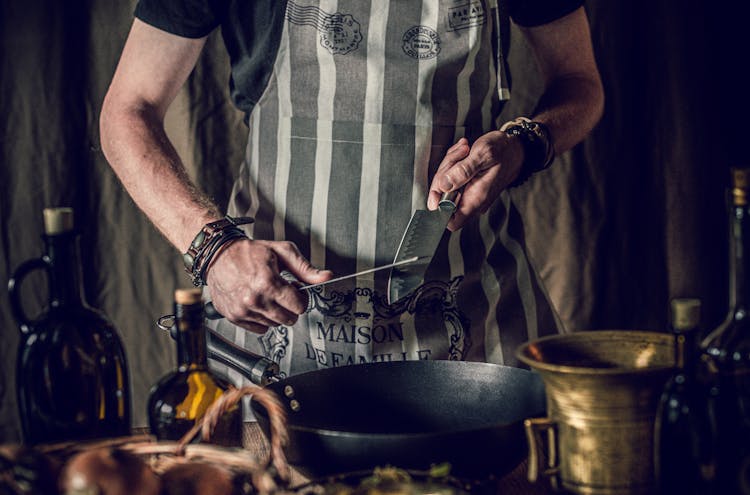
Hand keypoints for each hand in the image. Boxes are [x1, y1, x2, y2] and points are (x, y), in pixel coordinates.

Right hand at [205, 239, 332, 332]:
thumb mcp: (282, 252)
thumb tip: (326, 277)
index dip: (301, 297)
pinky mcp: (234, 316)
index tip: (296, 289)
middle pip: (289, 319)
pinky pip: (260, 329)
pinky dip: (262, 319)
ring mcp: (243, 310)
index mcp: (268, 282)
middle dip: (291, 306)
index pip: (299, 306)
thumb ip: (305, 268)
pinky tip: (258, 303)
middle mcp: (255, 299)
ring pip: (275, 324)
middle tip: (283, 292)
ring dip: (276, 312)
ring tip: (268, 295)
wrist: (219, 255)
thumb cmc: (249, 252)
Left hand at [427, 134, 523, 230]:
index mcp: (477, 198)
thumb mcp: (483, 154)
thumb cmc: (504, 151)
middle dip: (445, 173)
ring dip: (450, 164)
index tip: (441, 183)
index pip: (451, 220)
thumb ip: (463, 171)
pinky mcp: (466, 185)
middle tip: (460, 155)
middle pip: (443, 198)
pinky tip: (465, 153)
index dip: (439, 206)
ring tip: (466, 151)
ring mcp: (469, 193)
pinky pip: (450, 178)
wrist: (515, 148)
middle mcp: (472, 200)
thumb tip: (444, 185)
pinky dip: (454, 163)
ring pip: (445, 185)